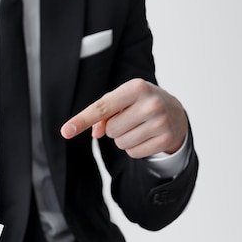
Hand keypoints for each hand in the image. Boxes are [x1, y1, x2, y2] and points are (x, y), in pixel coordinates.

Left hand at [60, 79, 187, 157]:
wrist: (175, 112)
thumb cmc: (140, 103)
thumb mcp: (122, 100)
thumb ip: (102, 113)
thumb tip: (96, 132)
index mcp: (136, 87)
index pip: (102, 108)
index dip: (82, 120)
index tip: (66, 131)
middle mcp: (150, 103)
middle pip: (111, 130)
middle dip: (114, 128)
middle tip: (130, 119)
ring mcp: (160, 122)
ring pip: (120, 143)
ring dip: (124, 139)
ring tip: (139, 127)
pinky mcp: (165, 139)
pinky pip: (133, 153)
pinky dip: (134, 148)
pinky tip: (146, 136)